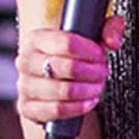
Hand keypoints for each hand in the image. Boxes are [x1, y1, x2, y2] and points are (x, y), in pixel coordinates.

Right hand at [14, 16, 125, 130]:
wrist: (54, 82)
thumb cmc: (71, 57)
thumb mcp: (90, 37)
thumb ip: (108, 29)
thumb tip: (113, 42)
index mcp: (36, 38)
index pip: (67, 43)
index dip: (90, 51)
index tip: (101, 56)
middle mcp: (25, 61)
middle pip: (66, 67)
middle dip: (92, 72)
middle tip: (103, 73)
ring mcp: (24, 86)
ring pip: (63, 90)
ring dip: (88, 90)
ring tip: (98, 87)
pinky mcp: (28, 108)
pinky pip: (57, 110)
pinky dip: (78, 107)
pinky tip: (89, 102)